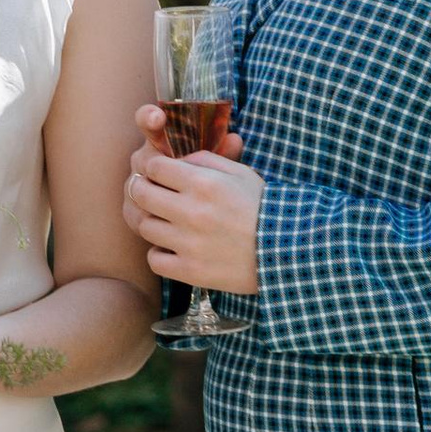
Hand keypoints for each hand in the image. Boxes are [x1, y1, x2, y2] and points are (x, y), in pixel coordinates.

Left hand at [125, 103, 262, 294]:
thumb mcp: (241, 173)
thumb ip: (206, 160)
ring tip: (166, 222)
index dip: (152, 168)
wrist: (289, 251)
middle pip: (141, 194)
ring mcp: (188, 243)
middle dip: (142, 190)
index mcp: (204, 183)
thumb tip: (176, 160)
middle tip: (150, 194)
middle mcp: (192, 211)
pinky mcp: (190, 271)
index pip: (154, 167)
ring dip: (152, 221)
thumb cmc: (265, 208)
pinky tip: (173, 248)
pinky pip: (154, 259)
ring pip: (145, 226)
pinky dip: (159, 253)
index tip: (157, 173)